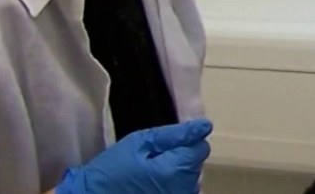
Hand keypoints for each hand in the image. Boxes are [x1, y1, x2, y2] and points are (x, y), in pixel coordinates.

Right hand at [56, 119, 212, 193]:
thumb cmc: (111, 171)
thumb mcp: (138, 143)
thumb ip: (172, 135)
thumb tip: (203, 126)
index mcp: (177, 170)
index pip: (200, 148)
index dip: (184, 141)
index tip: (164, 144)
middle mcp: (185, 189)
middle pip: (195, 164)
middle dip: (179, 157)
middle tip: (150, 158)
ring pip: (189, 179)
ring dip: (175, 172)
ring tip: (149, 173)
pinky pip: (181, 191)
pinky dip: (170, 185)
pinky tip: (150, 185)